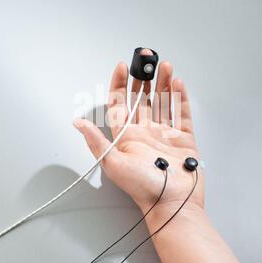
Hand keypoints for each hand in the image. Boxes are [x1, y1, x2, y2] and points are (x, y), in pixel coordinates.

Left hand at [74, 50, 203, 215]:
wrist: (173, 203)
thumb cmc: (144, 188)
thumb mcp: (113, 164)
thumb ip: (97, 141)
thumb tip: (78, 123)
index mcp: (127, 136)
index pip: (120, 103)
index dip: (119, 83)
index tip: (121, 66)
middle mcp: (145, 132)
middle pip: (143, 98)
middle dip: (143, 77)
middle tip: (145, 59)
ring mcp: (165, 134)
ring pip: (163, 101)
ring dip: (163, 83)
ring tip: (164, 65)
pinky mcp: (184, 139)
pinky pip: (182, 113)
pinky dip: (180, 97)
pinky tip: (177, 83)